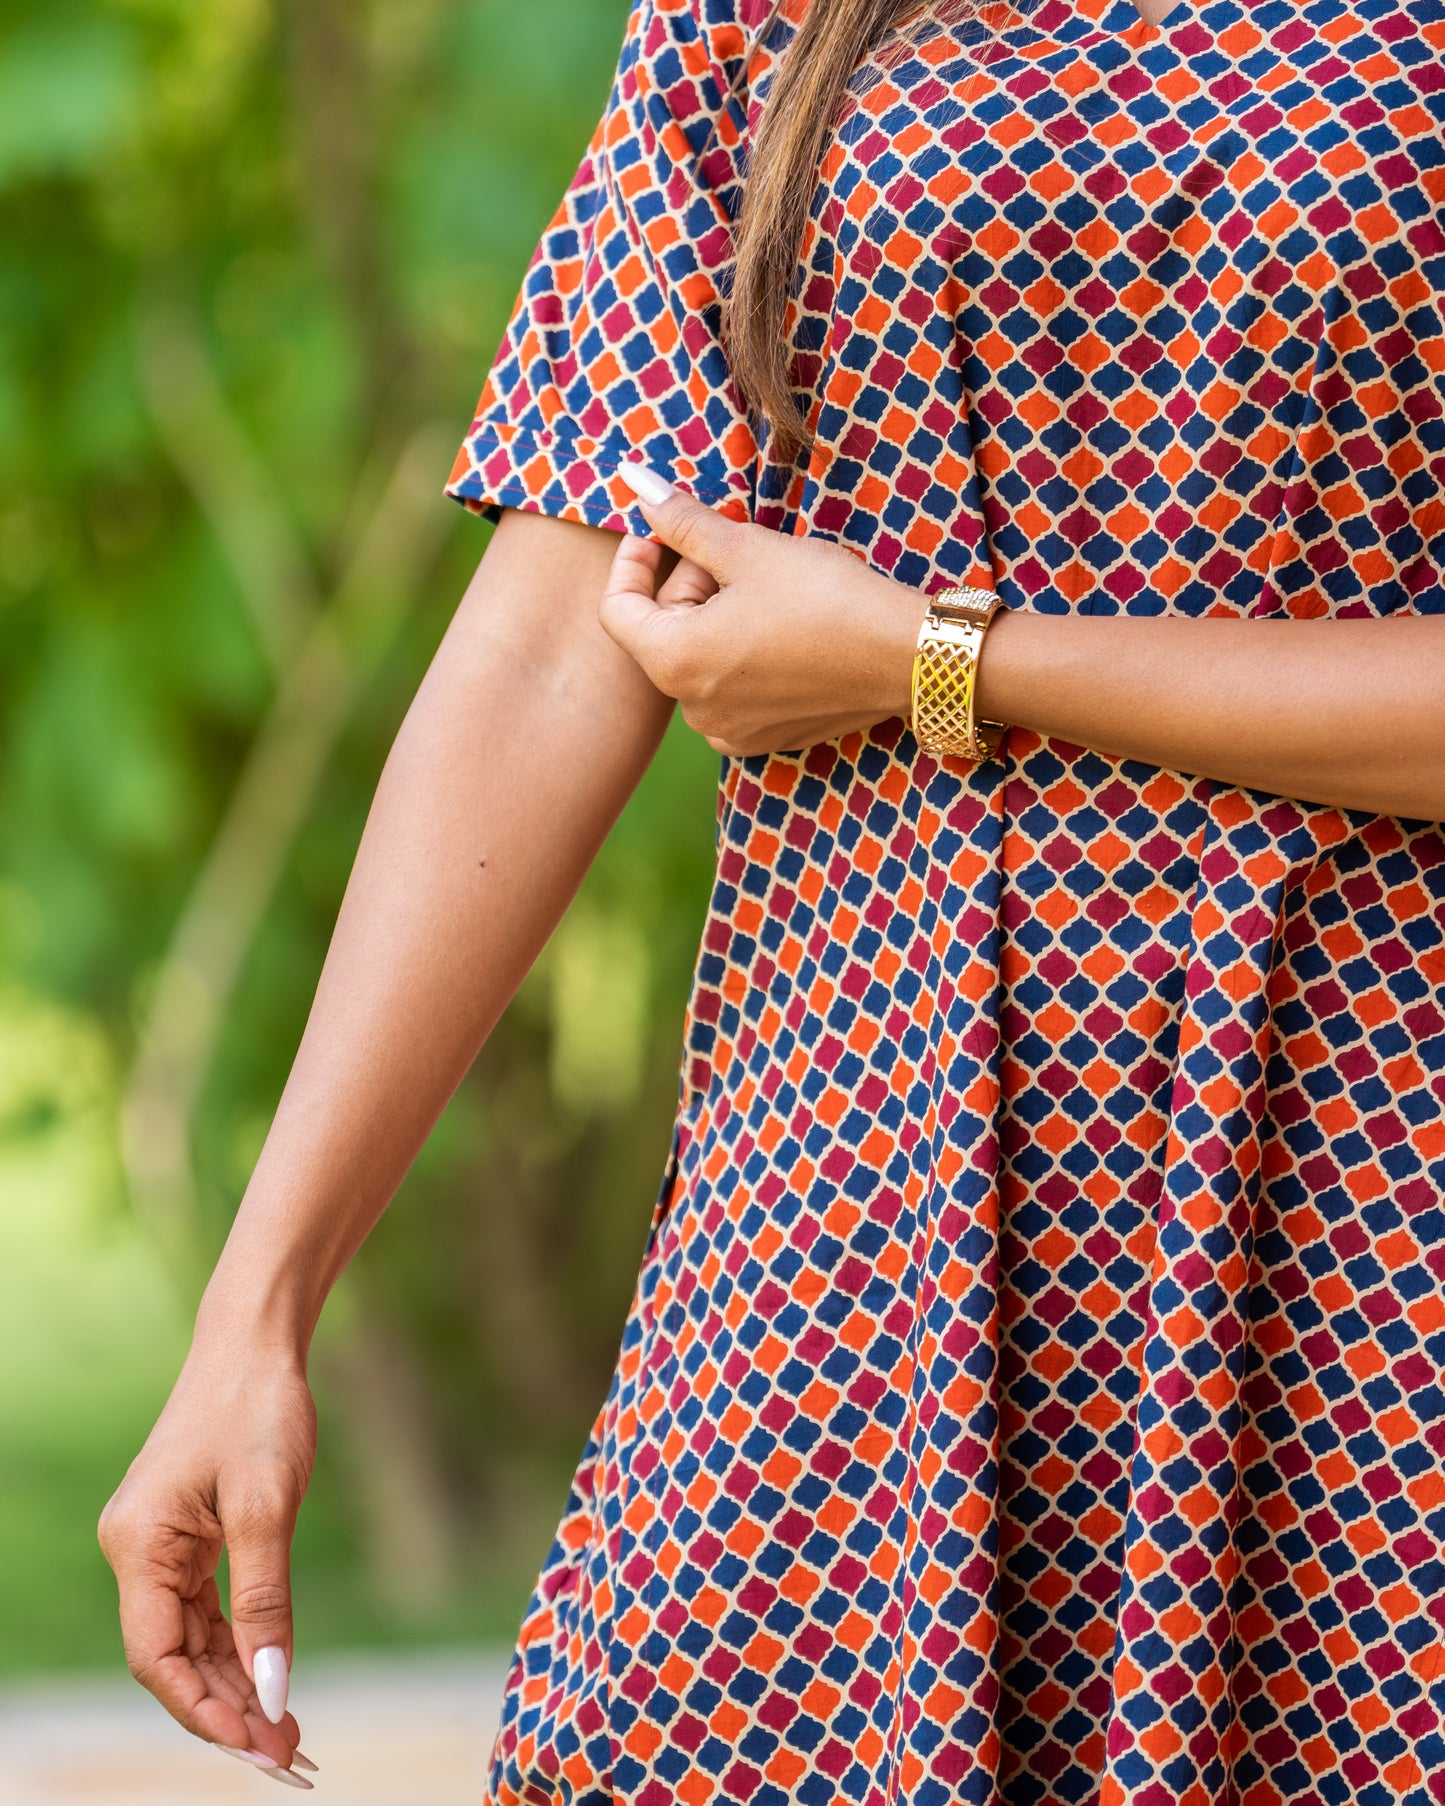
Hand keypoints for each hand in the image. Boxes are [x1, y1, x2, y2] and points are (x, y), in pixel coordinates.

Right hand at [98, 1346, 317, 1782]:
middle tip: (288, 1751)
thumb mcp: (269, 1506)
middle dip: (226, 1709)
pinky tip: (271, 1676)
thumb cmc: (258, 1409)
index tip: (259, 1745)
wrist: (255, 1342)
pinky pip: (205, 1609)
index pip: (156, 1658)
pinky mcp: (188, 1535)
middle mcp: (137, 1552)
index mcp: (138, 1546)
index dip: (204, 1710)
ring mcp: (160, 1545)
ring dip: (235, 1684)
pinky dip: (238, 1644)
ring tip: (286, 1728)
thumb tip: (272, 1690)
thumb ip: (265, 1602)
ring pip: (190, 1639)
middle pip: (172, 1658)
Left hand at [600, 462, 927, 756]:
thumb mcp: (747, 548)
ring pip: (697, 661)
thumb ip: (682, 519)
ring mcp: (729, 731)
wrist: (907, 656)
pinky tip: (782, 628)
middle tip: (736, 547)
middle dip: (688, 583)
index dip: (633, 559)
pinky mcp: (765, 739)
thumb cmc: (827, 598)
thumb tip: (634, 482)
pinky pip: (730, 691)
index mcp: (675, 663)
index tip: (661, 528)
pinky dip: (741, 655)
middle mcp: (693, 709)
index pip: (616, 608)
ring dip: (715, 617)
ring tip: (764, 585)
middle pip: (662, 633)